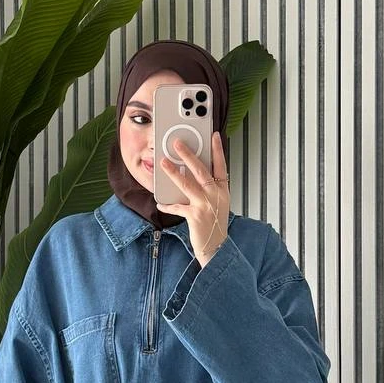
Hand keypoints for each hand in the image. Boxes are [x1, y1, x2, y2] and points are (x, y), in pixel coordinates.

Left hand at [156, 129, 229, 264]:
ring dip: (174, 172)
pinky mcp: (195, 216)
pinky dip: (168, 206)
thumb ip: (208, 189)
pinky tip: (161, 203)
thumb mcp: (217, 204)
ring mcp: (205, 205)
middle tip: (178, 143)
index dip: (218, 150)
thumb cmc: (214, 225)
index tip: (214, 135)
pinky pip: (178, 207)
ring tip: (164, 162)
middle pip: (201, 170)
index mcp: (222, 190)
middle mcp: (215, 195)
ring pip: (187, 184)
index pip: (221, 165)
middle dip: (188, 154)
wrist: (216, 247)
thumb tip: (191, 175)